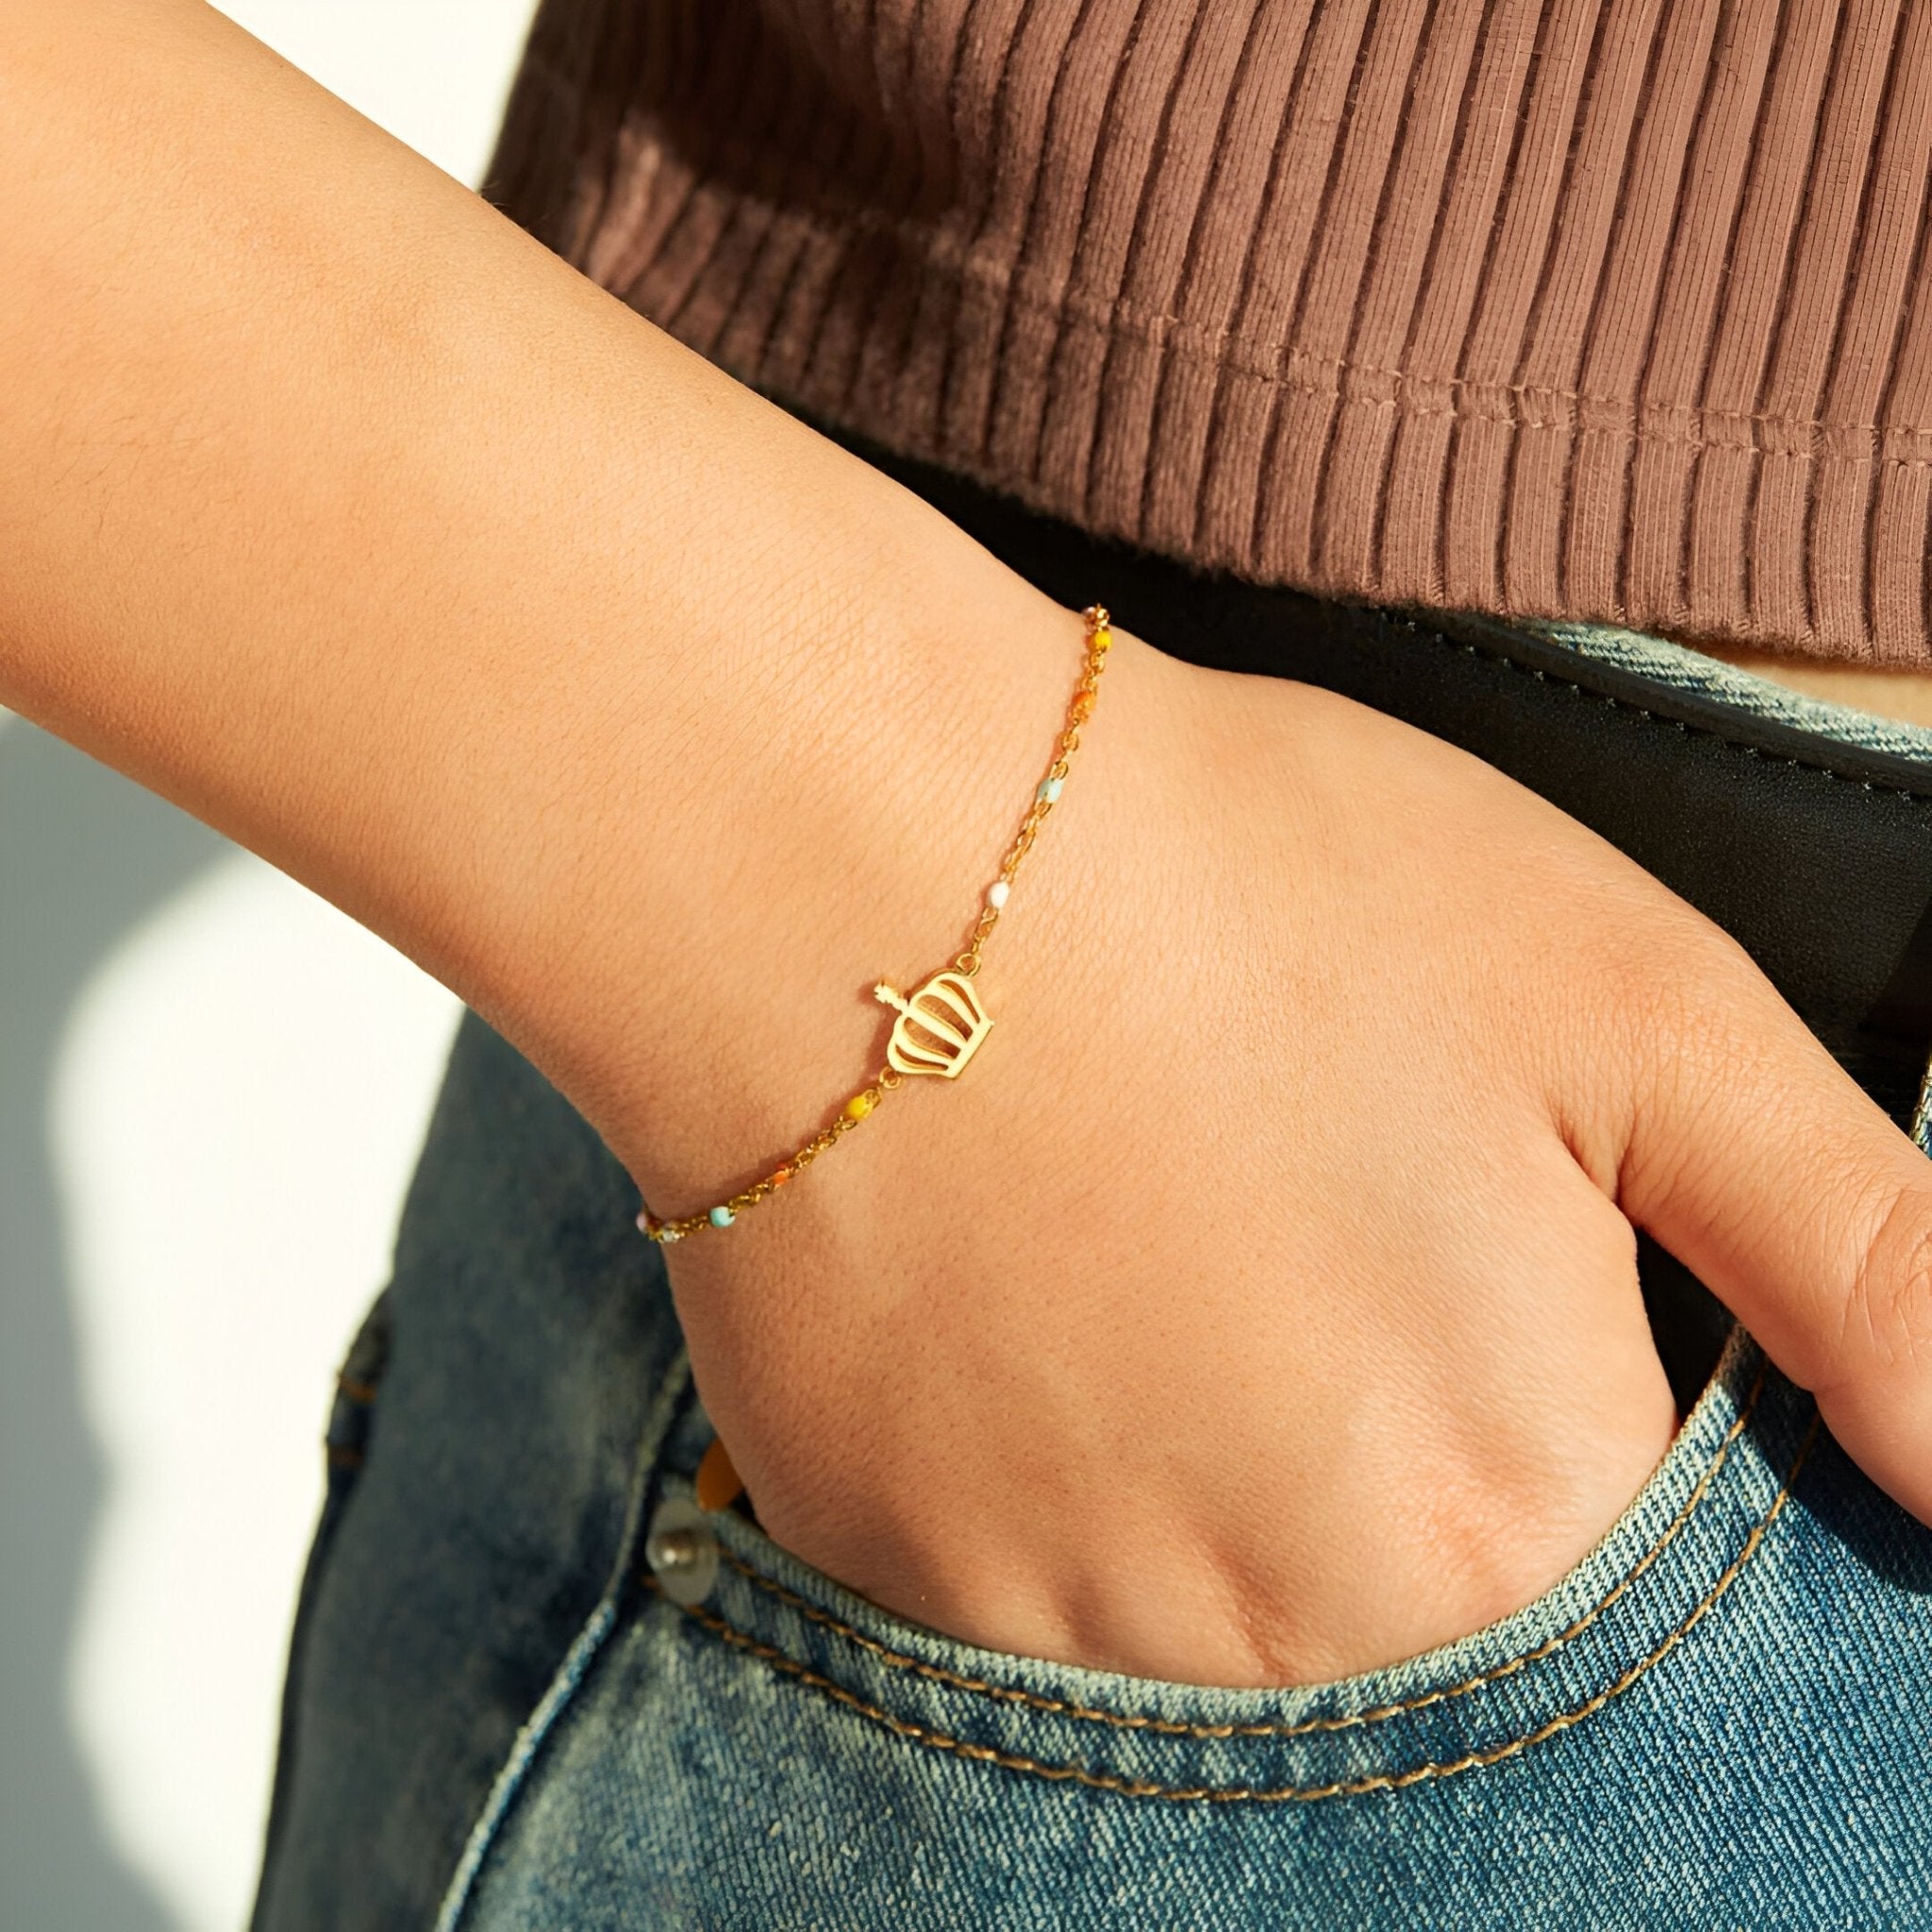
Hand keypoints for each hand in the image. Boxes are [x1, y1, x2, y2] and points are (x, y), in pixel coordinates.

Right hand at [656, 630, 1931, 1686]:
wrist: (864, 853)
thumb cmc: (1263, 886)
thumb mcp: (1633, 1009)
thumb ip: (1870, 1265)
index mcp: (1516, 1499)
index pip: (1627, 1566)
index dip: (1544, 1380)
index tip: (1444, 1248)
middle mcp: (1306, 1632)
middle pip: (1424, 1616)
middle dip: (1390, 1436)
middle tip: (1285, 1221)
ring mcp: (1078, 1629)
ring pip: (1230, 1620)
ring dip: (1221, 1468)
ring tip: (1150, 1251)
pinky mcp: (907, 1581)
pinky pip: (1040, 1595)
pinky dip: (1061, 1475)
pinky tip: (1028, 1302)